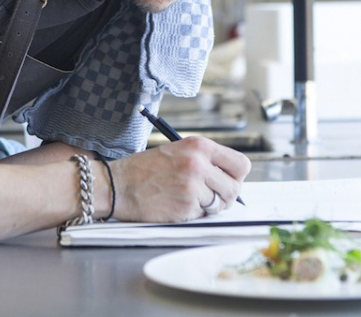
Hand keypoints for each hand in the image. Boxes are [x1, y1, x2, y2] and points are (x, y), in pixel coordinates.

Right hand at [109, 136, 249, 222]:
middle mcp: (199, 164)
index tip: (228, 180)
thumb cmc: (146, 168)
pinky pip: (203, 214)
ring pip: (221, 204)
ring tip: (189, 197)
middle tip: (212, 195)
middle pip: (235, 188)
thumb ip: (205, 160)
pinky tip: (177, 203)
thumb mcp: (178, 151)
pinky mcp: (185, 207)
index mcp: (199, 146)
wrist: (119, 184)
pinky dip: (194, 213)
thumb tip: (231, 178)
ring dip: (209, 206)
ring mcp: (193, 187)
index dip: (236, 176)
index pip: (241, 164)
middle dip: (226, 195)